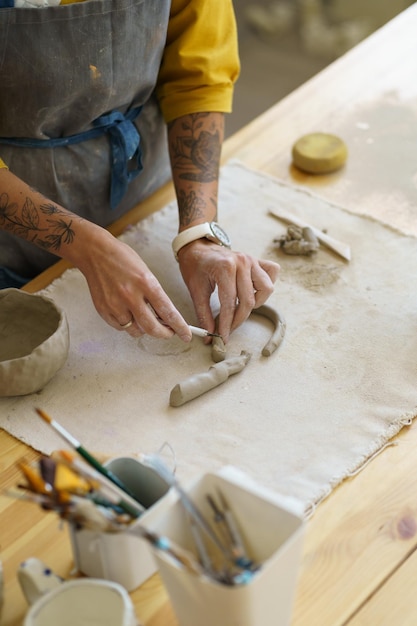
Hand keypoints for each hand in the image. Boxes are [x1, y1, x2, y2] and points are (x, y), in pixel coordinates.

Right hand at [75, 229, 191, 340]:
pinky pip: (120, 327)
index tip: (186, 335)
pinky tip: (128, 313)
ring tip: (145, 317)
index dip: (179, 327)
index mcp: (146, 283)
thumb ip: (155, 295)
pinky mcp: (103, 310)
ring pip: (136, 331)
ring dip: (144, 329)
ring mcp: (115, 305)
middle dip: (164, 334)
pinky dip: (127, 324)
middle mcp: (130, 296)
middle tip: (169, 332)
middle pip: (152, 328)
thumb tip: (164, 317)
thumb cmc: (123, 259)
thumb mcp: (146, 272)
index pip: (167, 312)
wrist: (95, 253)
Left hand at [177, 239, 279, 342]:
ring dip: (256, 303)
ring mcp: (252, 260)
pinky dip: (266, 285)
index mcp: (225, 268)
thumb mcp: (195, 290)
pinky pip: (272, 273)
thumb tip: (209, 336)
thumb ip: (204, 314)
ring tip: (241, 307)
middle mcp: (242, 262)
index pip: (230, 304)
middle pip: (249, 301)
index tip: (222, 337)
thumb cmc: (195, 266)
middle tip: (228, 329)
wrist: (198, 246)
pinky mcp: (257, 260)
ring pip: (266, 289)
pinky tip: (253, 291)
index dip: (227, 324)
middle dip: (238, 320)